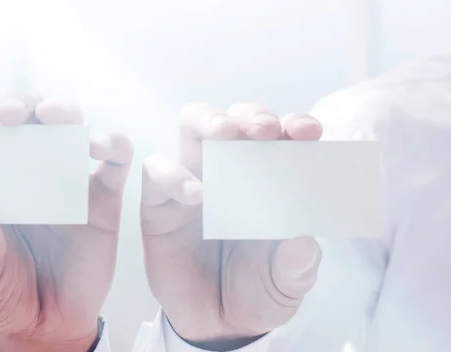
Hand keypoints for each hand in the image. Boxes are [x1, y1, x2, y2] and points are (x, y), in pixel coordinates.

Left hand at [0, 92, 132, 351]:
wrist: (49, 325)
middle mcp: (32, 176)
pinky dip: (113, 144)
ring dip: (64, 111)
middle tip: (10, 115)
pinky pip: (116, 162)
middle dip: (20, 106)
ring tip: (53, 115)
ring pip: (72, 129)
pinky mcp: (105, 198)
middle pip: (30, 122)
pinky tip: (100, 145)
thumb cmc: (6, 295)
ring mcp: (70, 183)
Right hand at [141, 102, 322, 348]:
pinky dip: (173, 173)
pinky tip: (196, 194)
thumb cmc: (257, 292)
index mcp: (270, 181)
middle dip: (251, 114)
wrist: (217, 325)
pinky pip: (156, 169)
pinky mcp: (160, 202)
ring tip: (226, 135)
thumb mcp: (287, 284)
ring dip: (209, 120)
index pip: (283, 138)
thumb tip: (303, 240)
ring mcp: (193, 180)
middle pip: (235, 118)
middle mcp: (232, 171)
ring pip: (192, 126)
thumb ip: (297, 265)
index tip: (308, 132)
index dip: (295, 126)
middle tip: (264, 130)